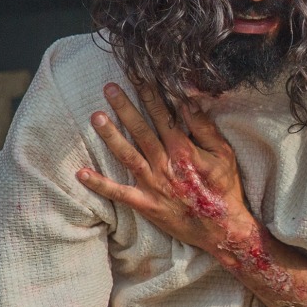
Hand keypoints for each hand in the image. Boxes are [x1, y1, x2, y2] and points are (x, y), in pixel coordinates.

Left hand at [77, 83, 259, 254]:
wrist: (224, 229)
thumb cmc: (226, 189)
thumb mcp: (223, 154)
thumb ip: (204, 128)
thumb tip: (188, 102)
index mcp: (185, 149)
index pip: (164, 116)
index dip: (150, 95)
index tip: (138, 77)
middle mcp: (166, 164)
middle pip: (142, 130)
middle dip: (125, 107)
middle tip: (109, 88)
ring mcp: (154, 184)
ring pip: (128, 155)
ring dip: (111, 136)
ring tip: (96, 117)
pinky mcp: (147, 204)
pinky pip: (119, 193)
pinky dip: (100, 184)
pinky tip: (81, 173)